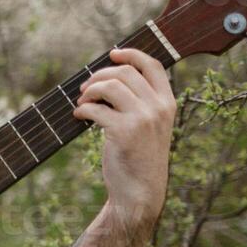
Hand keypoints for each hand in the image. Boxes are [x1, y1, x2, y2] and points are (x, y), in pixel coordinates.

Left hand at [72, 47, 175, 230]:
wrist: (139, 192)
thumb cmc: (139, 158)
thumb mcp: (150, 126)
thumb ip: (140, 102)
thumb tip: (109, 78)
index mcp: (167, 103)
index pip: (153, 65)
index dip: (131, 54)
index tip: (113, 54)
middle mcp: (158, 108)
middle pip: (125, 73)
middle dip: (99, 76)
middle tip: (85, 88)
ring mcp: (142, 119)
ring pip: (110, 86)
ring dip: (89, 91)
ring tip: (81, 102)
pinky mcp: (123, 132)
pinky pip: (96, 109)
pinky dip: (82, 110)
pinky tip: (78, 117)